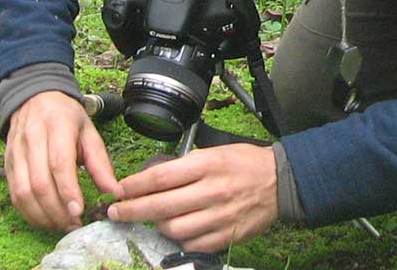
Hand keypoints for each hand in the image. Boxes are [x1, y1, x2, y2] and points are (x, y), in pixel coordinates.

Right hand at [5, 91, 122, 230]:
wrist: (34, 97)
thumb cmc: (65, 117)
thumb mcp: (89, 132)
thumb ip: (100, 162)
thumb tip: (113, 192)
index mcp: (57, 126)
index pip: (59, 163)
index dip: (68, 191)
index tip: (79, 211)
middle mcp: (32, 138)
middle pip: (39, 182)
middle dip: (56, 210)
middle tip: (74, 224)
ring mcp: (16, 152)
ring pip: (23, 192)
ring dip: (42, 215)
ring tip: (61, 225)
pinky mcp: (7, 163)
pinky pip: (14, 194)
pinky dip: (28, 212)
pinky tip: (45, 219)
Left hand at [108, 143, 278, 251]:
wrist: (280, 181)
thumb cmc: (244, 163)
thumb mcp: (213, 152)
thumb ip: (183, 166)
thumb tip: (149, 180)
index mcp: (207, 165)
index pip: (160, 178)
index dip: (134, 186)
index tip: (119, 191)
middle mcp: (212, 191)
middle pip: (160, 206)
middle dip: (131, 211)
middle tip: (116, 212)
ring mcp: (220, 216)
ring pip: (173, 229)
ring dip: (154, 226)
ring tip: (150, 220)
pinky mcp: (227, 235)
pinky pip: (191, 244)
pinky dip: (177, 240)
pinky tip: (173, 231)